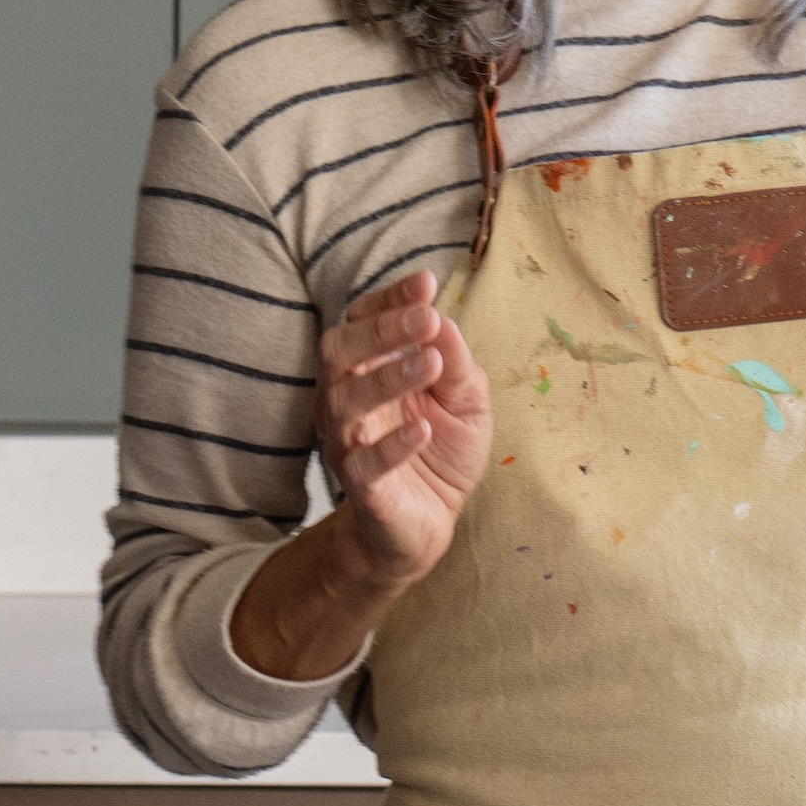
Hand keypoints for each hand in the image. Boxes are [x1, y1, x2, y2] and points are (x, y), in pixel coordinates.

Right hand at [313, 273, 490, 585]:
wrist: (431, 522)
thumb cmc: (443, 450)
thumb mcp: (467, 400)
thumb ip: (457, 363)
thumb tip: (443, 321)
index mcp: (368, 369)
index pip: (362, 321)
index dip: (390, 300)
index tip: (427, 283)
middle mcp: (346, 399)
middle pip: (339, 352)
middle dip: (381, 330)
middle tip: (426, 317)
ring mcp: (347, 443)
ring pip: (346, 403)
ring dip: (388, 379)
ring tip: (431, 363)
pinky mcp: (361, 488)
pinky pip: (364, 465)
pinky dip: (392, 445)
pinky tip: (422, 429)